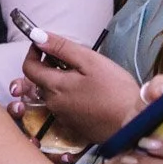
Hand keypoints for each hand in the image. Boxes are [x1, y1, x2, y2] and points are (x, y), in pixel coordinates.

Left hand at [20, 29, 142, 142]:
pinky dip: (70, 96)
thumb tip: (37, 37)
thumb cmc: (115, 89)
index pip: (28, 68)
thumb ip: (62, 48)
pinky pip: (64, 107)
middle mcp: (52, 105)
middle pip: (40, 81)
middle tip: (72, 59)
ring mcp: (62, 118)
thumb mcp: (90, 61)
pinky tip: (89, 93)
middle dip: (49, 67)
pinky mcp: (74, 126)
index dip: (33, 53)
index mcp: (54, 87)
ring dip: (60, 82)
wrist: (134, 123)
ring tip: (84, 76)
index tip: (45, 45)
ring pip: (52, 94)